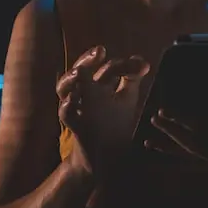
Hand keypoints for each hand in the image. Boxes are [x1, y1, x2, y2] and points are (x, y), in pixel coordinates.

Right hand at [56, 45, 149, 179]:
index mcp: (99, 84)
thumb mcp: (125, 98)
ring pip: (64, 89)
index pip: (109, 68)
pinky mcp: (74, 127)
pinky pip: (65, 115)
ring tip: (79, 73)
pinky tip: (74, 100)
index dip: (124, 65)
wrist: (103, 156)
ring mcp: (76, 108)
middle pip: (80, 71)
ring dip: (70, 80)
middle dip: (87, 60)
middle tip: (100, 51)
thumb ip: (131, 78)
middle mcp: (84, 92)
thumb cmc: (113, 123)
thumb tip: (143, 61)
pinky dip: (67, 106)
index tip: (143, 67)